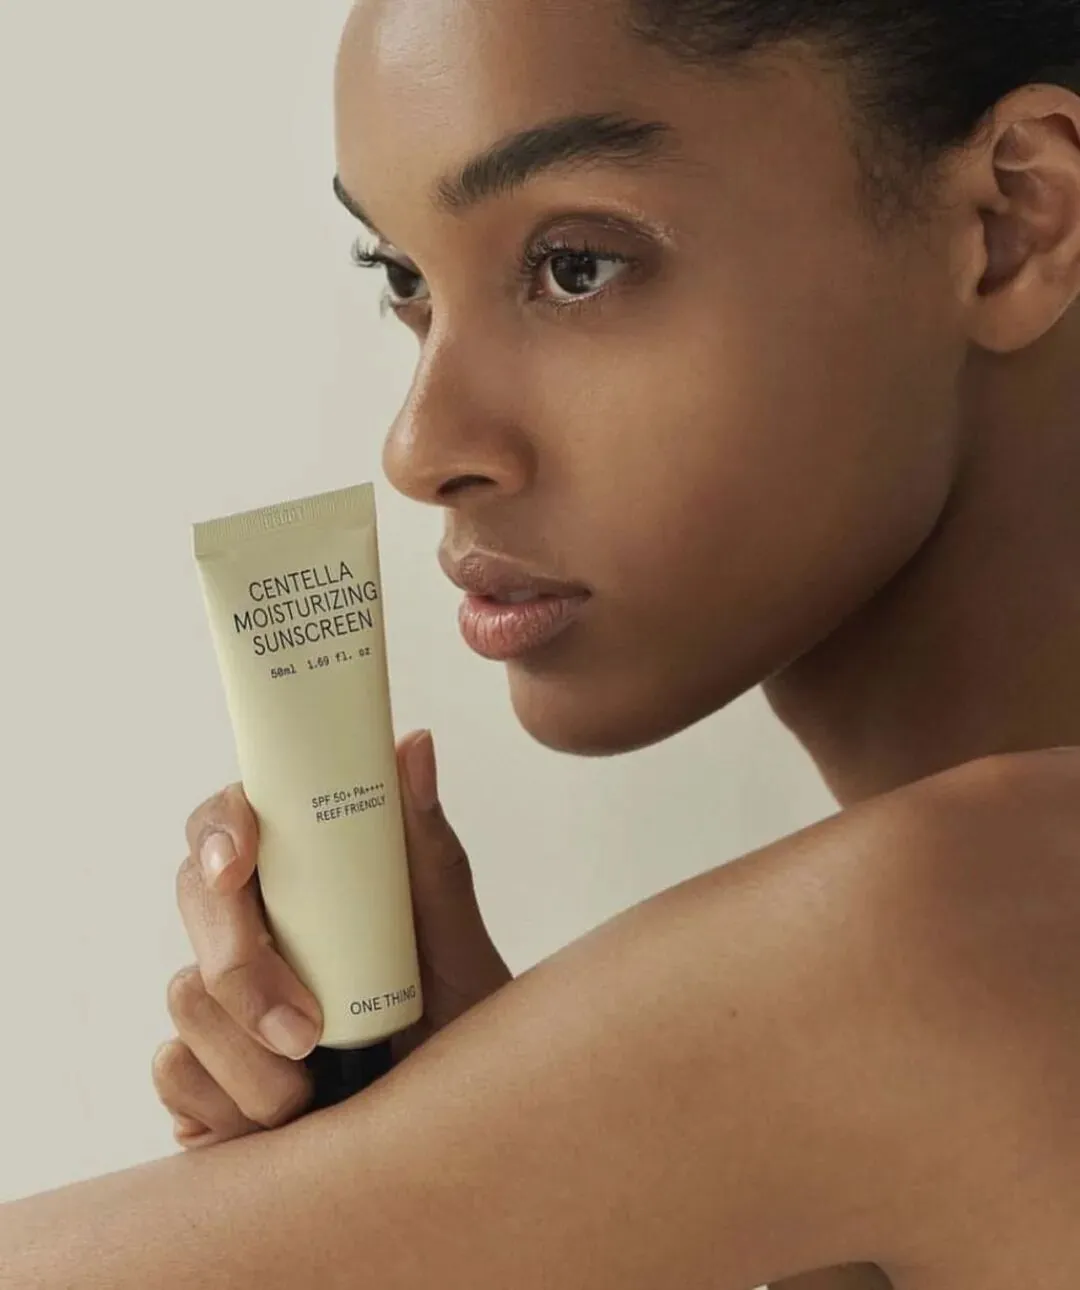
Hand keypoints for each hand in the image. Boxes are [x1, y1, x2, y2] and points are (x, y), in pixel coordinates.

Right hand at [152, 730, 510, 1149]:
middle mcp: (255, 928)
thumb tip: (417, 743)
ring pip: (183, 997)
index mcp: (304, 878)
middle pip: (197, 903)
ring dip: (254, 1058)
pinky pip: (175, 1074)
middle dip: (242, 968)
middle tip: (304, 1030)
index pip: (234, 823)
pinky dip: (231, 1104)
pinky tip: (288, 1120)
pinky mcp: (201, 1074)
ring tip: (321, 1087)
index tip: (240, 864)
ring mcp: (220, 1001)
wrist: (452, 1125)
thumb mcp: (451, 935)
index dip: (221, 830)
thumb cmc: (457, 1018)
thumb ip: (428, 847)